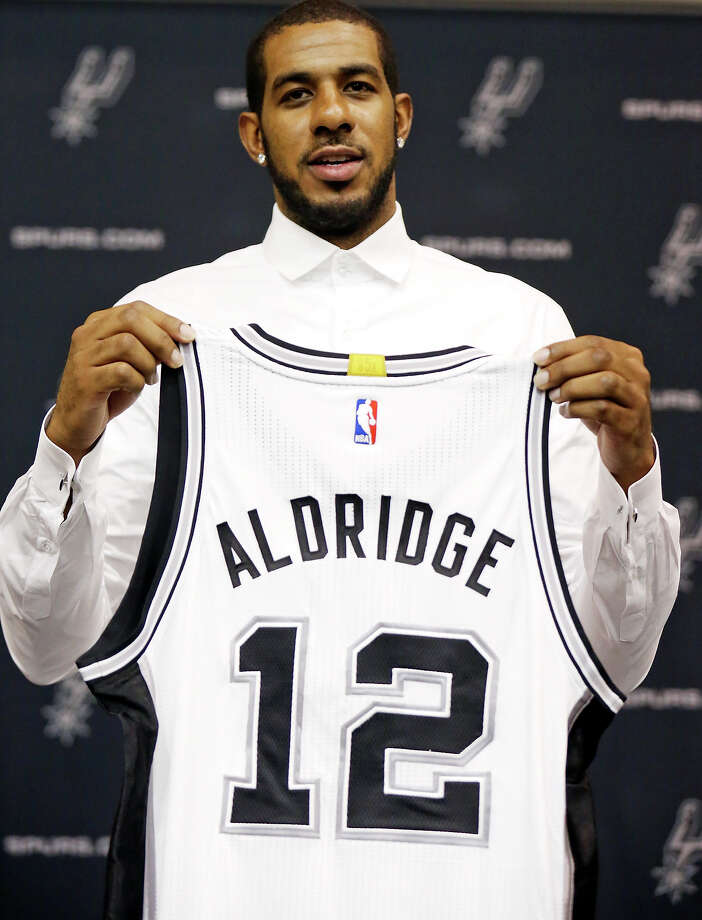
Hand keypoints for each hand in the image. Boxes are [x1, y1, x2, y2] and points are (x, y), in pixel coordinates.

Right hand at [46, 301, 194, 466]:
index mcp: (99, 324)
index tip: (189, 336)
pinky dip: (137, 382)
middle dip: (161, 339)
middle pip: (131, 320)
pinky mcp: (85, 380)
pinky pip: (121, 372)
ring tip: (149, 378)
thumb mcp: (132, 361)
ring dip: (148, 363)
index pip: (136, 309)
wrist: (78, 420)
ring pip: (126, 344)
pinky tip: (135, 388)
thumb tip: (181, 338)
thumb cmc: (108, 389)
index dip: (166, 320)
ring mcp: (83, 356)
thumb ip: (149, 346)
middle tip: (176, 361)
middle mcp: (87, 334)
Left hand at [532, 335, 654, 492]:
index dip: (563, 349)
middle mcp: (637, 374)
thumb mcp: (590, 385)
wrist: (626, 448)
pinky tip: (565, 412)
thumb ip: (574, 370)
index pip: (593, 343)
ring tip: (554, 397)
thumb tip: (542, 363)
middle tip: (541, 381)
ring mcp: (636, 398)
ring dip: (572, 388)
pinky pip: (603, 409)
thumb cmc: (605, 411)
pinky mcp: (631, 421)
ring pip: (604, 382)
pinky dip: (578, 408)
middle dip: (564, 367)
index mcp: (627, 357)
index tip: (538, 359)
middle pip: (599, 358)